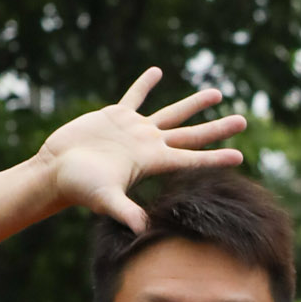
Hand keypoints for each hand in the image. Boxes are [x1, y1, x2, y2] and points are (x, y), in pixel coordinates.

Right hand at [36, 69, 247, 233]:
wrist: (56, 170)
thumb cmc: (79, 186)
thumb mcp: (105, 199)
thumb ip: (125, 211)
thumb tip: (142, 230)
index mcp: (151, 161)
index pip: (191, 159)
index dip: (215, 158)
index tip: (240, 156)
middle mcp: (149, 145)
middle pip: (192, 134)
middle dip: (218, 127)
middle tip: (244, 119)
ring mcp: (134, 130)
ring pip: (172, 113)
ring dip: (194, 104)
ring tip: (217, 93)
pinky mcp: (115, 117)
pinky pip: (135, 96)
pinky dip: (145, 84)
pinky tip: (157, 72)